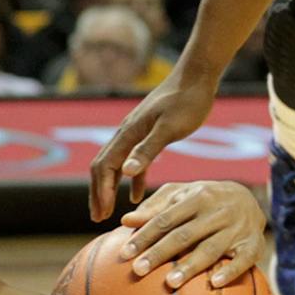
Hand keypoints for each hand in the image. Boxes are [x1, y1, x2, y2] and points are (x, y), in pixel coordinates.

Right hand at [87, 70, 217, 219]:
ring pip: (115, 164)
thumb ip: (148, 150)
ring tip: (108, 211)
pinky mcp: (149, 133)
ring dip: (109, 188)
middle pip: (102, 166)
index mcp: (129, 132)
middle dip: (98, 192)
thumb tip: (125, 172)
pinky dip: (131, 180)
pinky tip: (137, 196)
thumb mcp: (170, 128)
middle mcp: (127, 132)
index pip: (105, 166)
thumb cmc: (187, 101)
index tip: (101, 214)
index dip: (101, 191)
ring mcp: (137, 132)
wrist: (197, 76)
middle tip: (96, 218)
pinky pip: (133, 161)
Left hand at [116, 179, 265, 287]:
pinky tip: (214, 284)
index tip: (125, 253)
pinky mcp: (253, 245)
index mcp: (197, 196)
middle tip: (138, 270)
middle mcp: (217, 212)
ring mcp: (236, 229)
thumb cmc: (205, 199)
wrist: (250, 198)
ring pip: (210, 249)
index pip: (166, 218)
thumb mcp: (182, 194)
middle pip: (184, 235)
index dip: (145, 235)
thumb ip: (155, 207)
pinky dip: (230, 271)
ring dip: (190, 265)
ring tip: (170, 283)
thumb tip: (126, 220)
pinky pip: (243, 260)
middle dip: (160, 253)